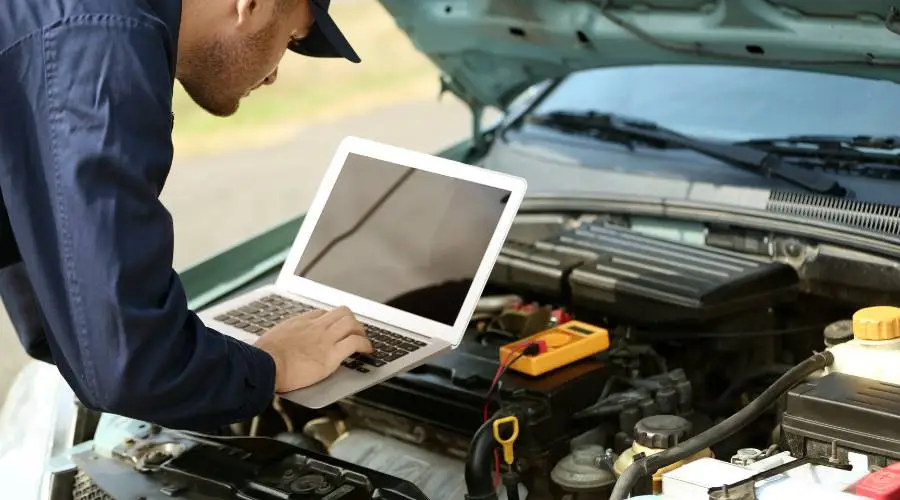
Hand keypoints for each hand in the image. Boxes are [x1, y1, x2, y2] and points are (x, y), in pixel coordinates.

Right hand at [254, 306, 372, 392]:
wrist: (264, 365)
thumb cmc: (262, 358)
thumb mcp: (269, 341)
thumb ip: (278, 342)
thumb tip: (272, 349)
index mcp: (298, 323)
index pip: (321, 313)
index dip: (331, 320)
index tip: (334, 327)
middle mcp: (314, 327)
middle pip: (341, 312)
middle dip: (351, 320)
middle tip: (355, 330)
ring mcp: (324, 339)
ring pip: (351, 323)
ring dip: (361, 331)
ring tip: (364, 340)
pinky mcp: (331, 355)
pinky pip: (355, 343)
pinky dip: (365, 345)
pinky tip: (368, 351)